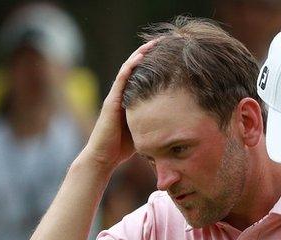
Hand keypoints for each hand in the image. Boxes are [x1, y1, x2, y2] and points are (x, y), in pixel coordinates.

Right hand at [80, 40, 156, 171]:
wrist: (103, 157)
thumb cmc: (123, 147)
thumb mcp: (143, 129)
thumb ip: (154, 121)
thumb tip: (177, 121)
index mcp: (129, 99)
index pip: (142, 75)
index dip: (153, 62)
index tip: (168, 52)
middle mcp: (121, 94)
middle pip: (135, 67)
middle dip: (148, 53)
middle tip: (164, 41)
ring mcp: (115, 96)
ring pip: (128, 69)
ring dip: (140, 54)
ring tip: (153, 43)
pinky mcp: (112, 101)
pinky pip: (121, 80)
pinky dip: (130, 67)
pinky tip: (140, 57)